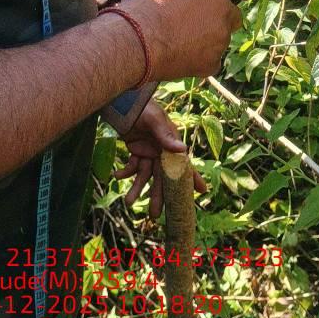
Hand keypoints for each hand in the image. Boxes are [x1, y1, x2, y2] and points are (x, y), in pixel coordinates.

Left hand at [113, 101, 205, 218]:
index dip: (192, 178)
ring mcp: (148, 153)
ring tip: (127, 202)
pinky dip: (124, 172)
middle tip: (154, 214)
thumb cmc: (144, 107)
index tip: (202, 192)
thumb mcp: (155, 120)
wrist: (124, 103)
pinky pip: (132, 167)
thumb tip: (183, 150)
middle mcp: (161, 151)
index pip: (184, 164)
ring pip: (144, 176)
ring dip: (136, 188)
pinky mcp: (136, 152)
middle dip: (158, 195)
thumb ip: (166, 136)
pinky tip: (116, 176)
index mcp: (171, 144)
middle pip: (162, 177)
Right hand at [120, 0, 254, 80]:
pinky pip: (212, 58)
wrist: (136, 40)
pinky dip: (201, 57)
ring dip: (209, 36)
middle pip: (234, 14)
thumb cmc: (146, 2)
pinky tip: (181, 53)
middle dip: (222, 15)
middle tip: (199, 18)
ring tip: (182, 37)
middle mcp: (224, 10)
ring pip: (222, 37)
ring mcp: (220, 38)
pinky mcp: (212, 61)